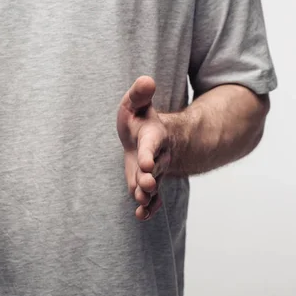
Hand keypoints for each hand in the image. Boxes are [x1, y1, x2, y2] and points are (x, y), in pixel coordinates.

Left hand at [117, 76, 170, 220]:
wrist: (153, 137)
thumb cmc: (140, 119)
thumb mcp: (137, 103)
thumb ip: (140, 94)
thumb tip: (146, 80)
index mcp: (153, 136)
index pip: (151, 146)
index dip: (149, 154)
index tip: (146, 163)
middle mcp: (158, 156)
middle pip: (156, 169)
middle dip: (150, 178)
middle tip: (146, 186)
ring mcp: (155, 172)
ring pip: (154, 185)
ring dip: (148, 195)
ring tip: (141, 202)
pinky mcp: (149, 183)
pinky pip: (152, 198)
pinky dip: (148, 207)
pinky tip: (141, 215)